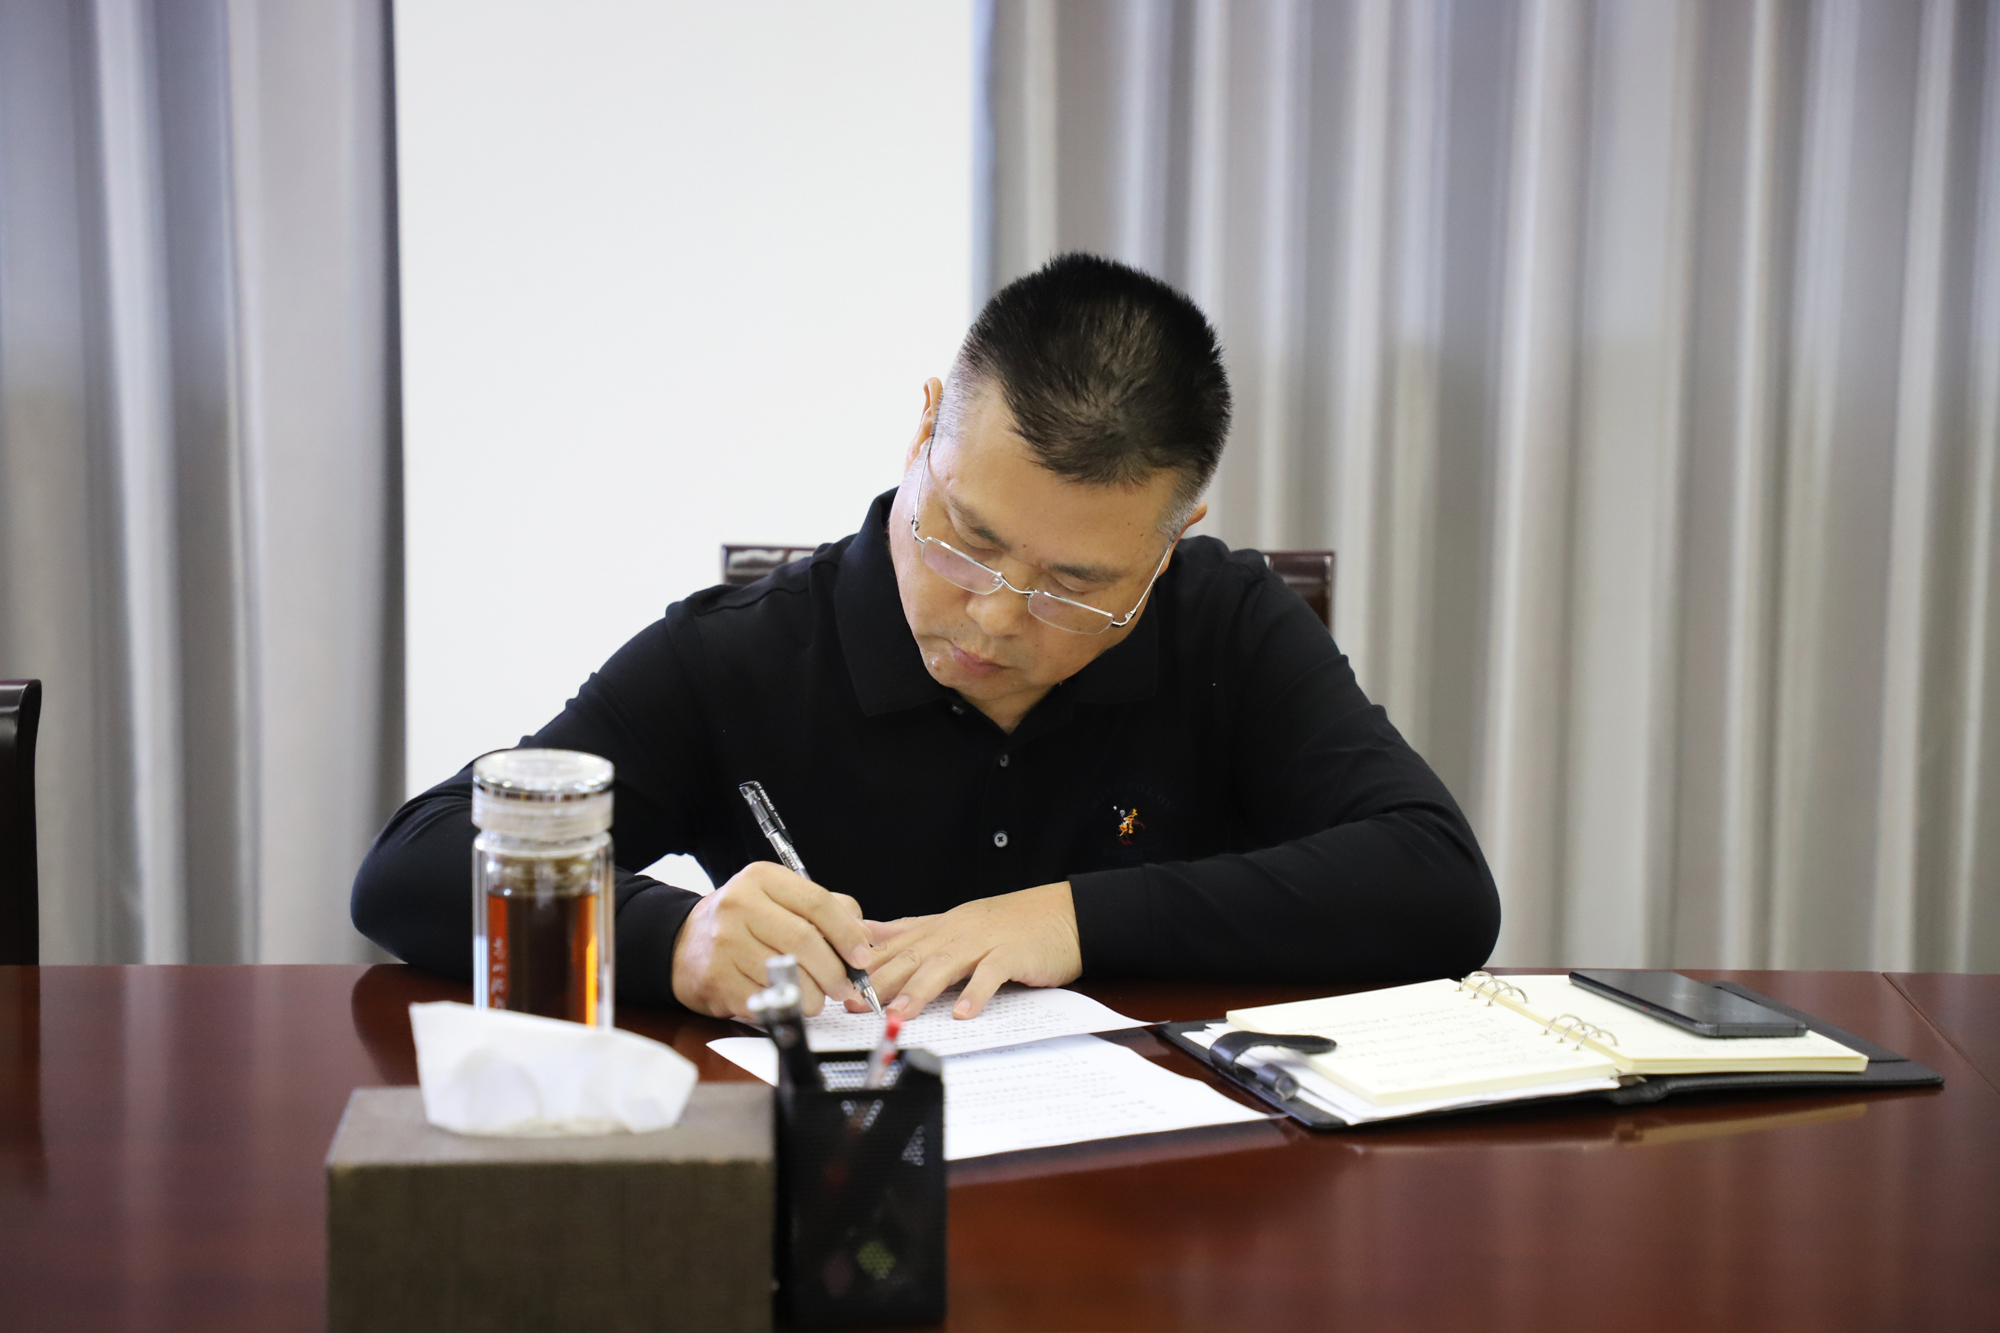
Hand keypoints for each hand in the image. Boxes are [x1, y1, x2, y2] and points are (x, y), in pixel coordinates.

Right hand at [670, 861, 874, 1018]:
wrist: (683, 944)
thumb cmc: (744, 923)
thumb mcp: (780, 900)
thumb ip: (826, 910)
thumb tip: (864, 935)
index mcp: (761, 878)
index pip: (817, 902)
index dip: (847, 933)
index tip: (862, 956)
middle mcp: (739, 904)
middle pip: (804, 940)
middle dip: (834, 970)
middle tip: (846, 987)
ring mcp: (725, 941)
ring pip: (787, 974)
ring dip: (813, 995)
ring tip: (817, 998)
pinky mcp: (717, 977)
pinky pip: (766, 997)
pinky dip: (785, 1004)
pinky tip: (788, 1001)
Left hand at [864, 881, 1081, 1020]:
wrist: (1065, 914)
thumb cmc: (1012, 925)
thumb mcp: (957, 923)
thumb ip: (914, 930)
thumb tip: (871, 932)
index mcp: (941, 927)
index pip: (895, 945)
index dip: (866, 967)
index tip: (839, 986)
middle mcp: (957, 932)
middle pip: (913, 956)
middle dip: (881, 981)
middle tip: (856, 1005)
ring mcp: (985, 942)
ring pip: (945, 964)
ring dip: (920, 990)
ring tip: (899, 1013)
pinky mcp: (1013, 954)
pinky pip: (992, 973)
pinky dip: (976, 992)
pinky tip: (963, 1012)